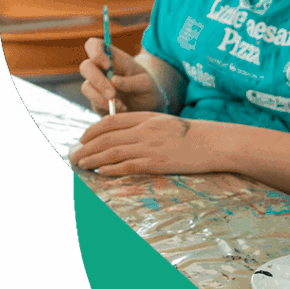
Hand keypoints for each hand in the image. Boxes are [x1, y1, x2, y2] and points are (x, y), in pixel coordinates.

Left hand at [70, 113, 218, 176]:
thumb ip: (147, 127)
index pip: (112, 121)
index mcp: (148, 117)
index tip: (82, 138)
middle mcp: (146, 130)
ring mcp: (150, 146)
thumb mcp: (168, 123)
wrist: (215, 143)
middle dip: (86, 147)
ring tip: (80, 164)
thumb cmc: (194, 135)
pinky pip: (127, 166)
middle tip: (74, 155)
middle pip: (107, 138)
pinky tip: (101, 171)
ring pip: (112, 152)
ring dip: (92, 158)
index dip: (93, 130)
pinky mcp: (157, 163)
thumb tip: (124, 137)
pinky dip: (110, 169)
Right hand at [79, 38, 166, 114]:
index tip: (107, 65)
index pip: (94, 45)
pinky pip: (93, 103)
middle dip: (98, 81)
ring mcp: (95, 85)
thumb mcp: (147, 83)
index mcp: (113, 58)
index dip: (95, 51)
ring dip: (102, 97)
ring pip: (86, 87)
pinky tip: (122, 109)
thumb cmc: (146, 89)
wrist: (147, 106)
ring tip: (122, 105)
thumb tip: (114, 81)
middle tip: (113, 94)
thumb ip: (133, 81)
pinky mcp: (95, 100)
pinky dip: (106, 107)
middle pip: (85, 66)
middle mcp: (100, 69)